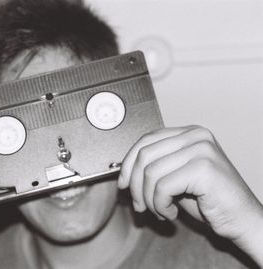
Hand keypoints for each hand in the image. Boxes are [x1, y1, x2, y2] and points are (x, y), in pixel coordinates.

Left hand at [118, 126, 262, 263]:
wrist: (241, 219)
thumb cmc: (209, 200)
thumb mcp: (175, 177)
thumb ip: (154, 167)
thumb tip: (124, 173)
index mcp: (188, 133)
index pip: (146, 140)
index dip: (128, 163)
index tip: (122, 184)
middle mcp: (195, 136)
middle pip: (144, 155)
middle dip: (135, 185)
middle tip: (139, 206)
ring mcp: (201, 149)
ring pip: (151, 172)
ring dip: (149, 200)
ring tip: (160, 211)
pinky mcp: (204, 167)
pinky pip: (163, 187)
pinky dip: (160, 206)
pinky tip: (171, 214)